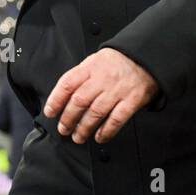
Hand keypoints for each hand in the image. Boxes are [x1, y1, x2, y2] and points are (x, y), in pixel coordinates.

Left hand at [43, 48, 158, 144]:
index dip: (56, 100)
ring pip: (95, 113)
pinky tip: (99, 137)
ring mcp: (117, 90)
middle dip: (68, 119)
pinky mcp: (132, 100)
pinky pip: (116, 119)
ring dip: (84, 128)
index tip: (50, 112)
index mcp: (90, 67)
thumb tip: (63, 97)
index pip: (67, 84)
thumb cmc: (117, 62)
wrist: (145, 57)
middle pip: (79, 101)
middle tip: (63, 129)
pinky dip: (107, 131)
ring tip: (78, 137)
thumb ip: (80, 76)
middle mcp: (103, 79)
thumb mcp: (95, 61)